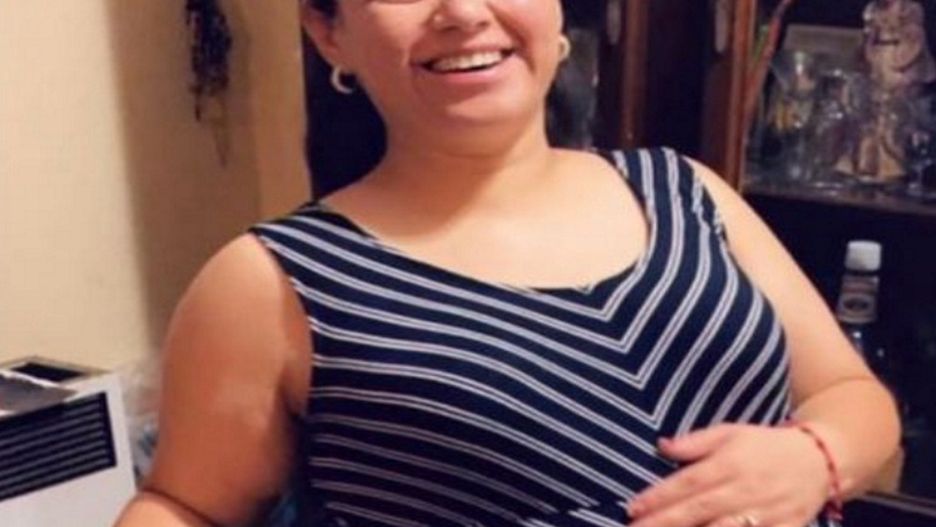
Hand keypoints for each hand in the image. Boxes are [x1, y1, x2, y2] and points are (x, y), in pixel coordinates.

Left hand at [627, 424, 830, 526]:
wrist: (820, 461)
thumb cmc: (765, 445)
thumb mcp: (730, 433)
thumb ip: (696, 443)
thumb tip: (661, 446)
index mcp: (731, 463)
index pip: (688, 483)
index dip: (659, 497)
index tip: (632, 508)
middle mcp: (746, 490)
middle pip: (698, 511)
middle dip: (664, 523)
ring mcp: (766, 514)